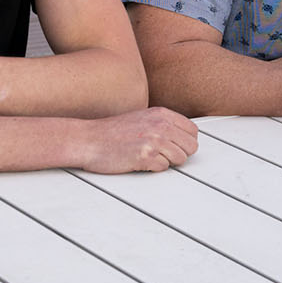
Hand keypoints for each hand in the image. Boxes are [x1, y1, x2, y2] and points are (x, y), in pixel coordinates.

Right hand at [69, 107, 199, 173]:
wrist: (88, 140)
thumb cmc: (112, 132)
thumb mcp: (142, 118)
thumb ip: (163, 124)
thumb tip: (184, 138)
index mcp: (161, 114)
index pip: (192, 131)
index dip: (185, 142)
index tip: (174, 146)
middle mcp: (160, 125)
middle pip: (191, 147)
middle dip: (179, 154)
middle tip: (161, 155)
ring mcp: (154, 140)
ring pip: (180, 159)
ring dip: (166, 162)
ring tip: (149, 157)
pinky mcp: (145, 156)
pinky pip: (164, 168)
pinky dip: (153, 168)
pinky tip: (138, 161)